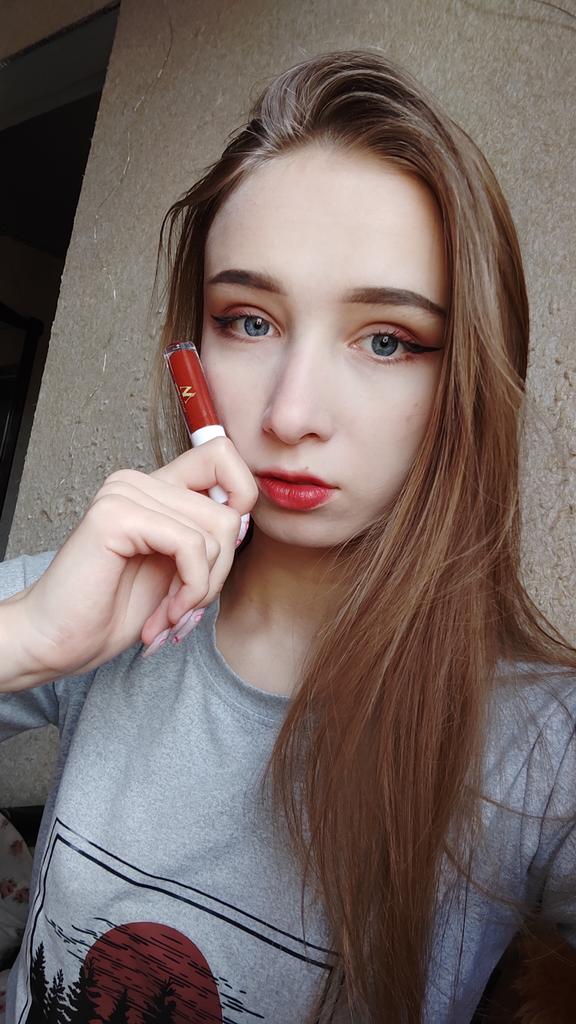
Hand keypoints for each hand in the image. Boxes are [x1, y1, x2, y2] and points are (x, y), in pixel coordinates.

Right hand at [4, 437, 256, 687]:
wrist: (59, 641)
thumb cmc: (113, 610)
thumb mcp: (178, 570)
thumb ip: (207, 536)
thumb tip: (245, 516)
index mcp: (155, 488)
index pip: (222, 456)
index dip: (240, 499)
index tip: (217, 555)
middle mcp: (139, 482)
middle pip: (229, 512)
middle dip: (218, 573)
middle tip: (185, 607)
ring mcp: (124, 493)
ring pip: (216, 531)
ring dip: (202, 588)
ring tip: (170, 614)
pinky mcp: (116, 515)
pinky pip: (191, 546)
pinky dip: (190, 588)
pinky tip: (164, 614)